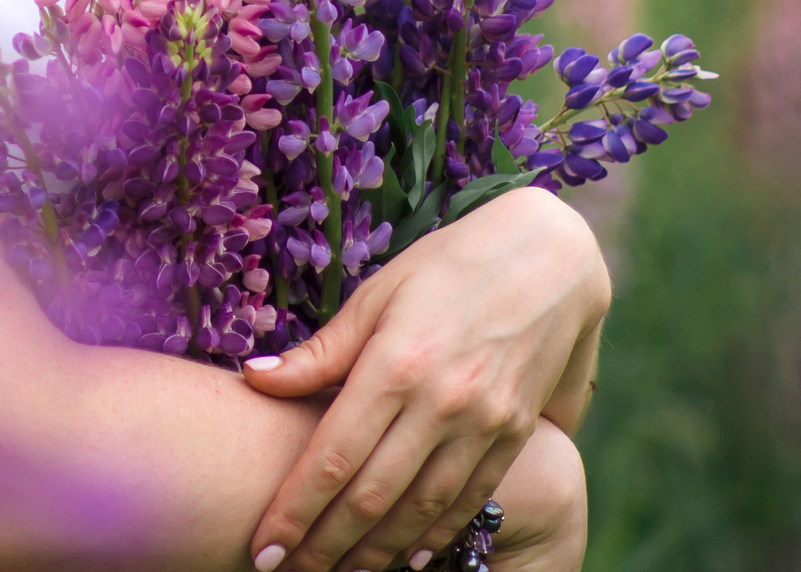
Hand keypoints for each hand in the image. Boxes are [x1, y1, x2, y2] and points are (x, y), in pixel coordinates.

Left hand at [240, 187, 609, 571]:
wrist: (547, 258)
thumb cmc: (445, 267)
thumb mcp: (375, 295)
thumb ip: (320, 351)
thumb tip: (254, 378)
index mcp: (394, 364)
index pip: (332, 457)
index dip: (293, 510)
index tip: (261, 547)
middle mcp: (440, 402)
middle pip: (371, 496)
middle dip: (324, 545)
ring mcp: (483, 422)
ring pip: (420, 509)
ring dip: (375, 552)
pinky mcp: (515, 434)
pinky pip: (470, 499)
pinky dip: (436, 536)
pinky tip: (407, 562)